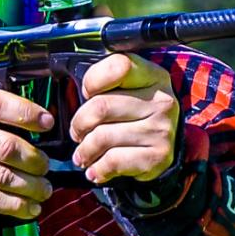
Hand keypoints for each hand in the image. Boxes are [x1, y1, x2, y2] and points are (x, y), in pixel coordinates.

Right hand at [0, 91, 53, 218]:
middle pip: (4, 147)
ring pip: (2, 177)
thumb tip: (45, 123)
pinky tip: (31, 206)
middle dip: (33, 159)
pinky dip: (17, 206)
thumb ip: (3, 113)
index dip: (26, 113)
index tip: (47, 123)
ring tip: (44, 188)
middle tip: (45, 165)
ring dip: (31, 186)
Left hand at [69, 53, 179, 183]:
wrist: (161, 150)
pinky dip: (97, 169)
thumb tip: (72, 88)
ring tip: (82, 154)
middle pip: (101, 106)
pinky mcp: (157, 157)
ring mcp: (161, 130)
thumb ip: (105, 83)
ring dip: (84, 150)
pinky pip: (113, 161)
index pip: (119, 66)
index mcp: (153, 76)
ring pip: (102, 137)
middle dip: (79, 123)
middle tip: (77, 132)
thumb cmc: (133, 117)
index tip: (87, 93)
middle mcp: (162, 101)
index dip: (93, 80)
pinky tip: (95, 169)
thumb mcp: (126, 91)